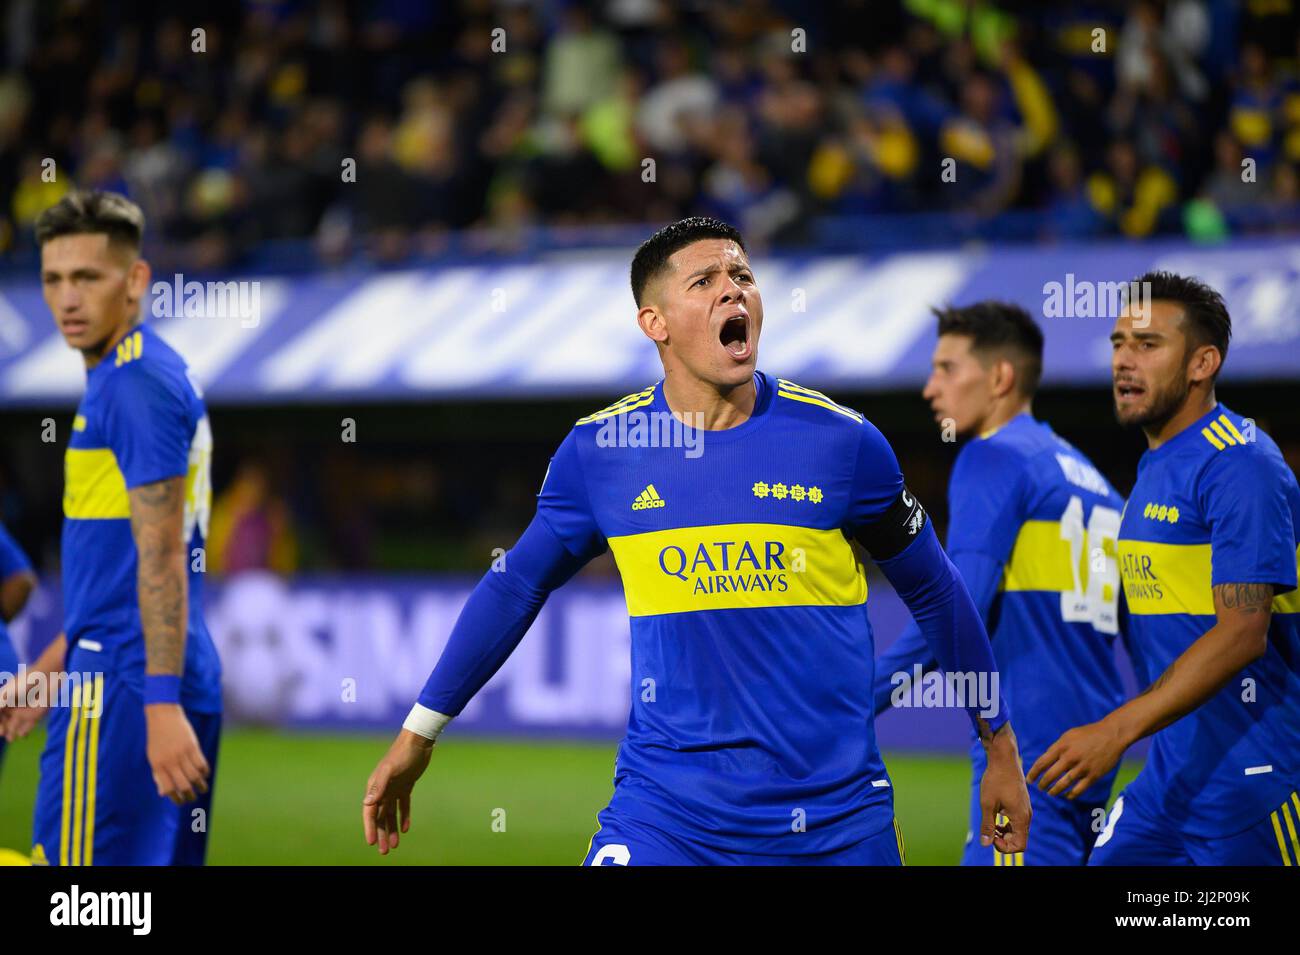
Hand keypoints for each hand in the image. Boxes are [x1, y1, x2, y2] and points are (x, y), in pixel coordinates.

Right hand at [0, 672, 51, 741]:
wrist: (47, 677)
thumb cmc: (27, 681)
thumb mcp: (10, 690)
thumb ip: (1, 701)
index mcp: (5, 700)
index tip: (0, 728)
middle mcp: (13, 707)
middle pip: (4, 722)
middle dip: (3, 729)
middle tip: (3, 733)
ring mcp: (23, 712)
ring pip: (14, 726)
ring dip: (11, 734)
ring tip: (10, 739)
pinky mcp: (36, 715)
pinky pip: (28, 726)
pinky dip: (24, 732)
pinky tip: (22, 735)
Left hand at [144, 704, 210, 804]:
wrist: (163, 716)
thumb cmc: (157, 738)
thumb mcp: (153, 757)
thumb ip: (158, 775)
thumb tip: (163, 793)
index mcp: (158, 766)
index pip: (168, 789)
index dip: (176, 798)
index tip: (181, 801)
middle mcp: (170, 762)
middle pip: (184, 785)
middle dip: (190, 795)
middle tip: (193, 798)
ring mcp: (182, 754)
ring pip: (195, 776)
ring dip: (200, 785)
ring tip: (203, 789)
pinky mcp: (193, 746)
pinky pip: (202, 763)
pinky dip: (204, 771)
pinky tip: (204, 774)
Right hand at [363, 730, 434, 854]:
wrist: (419, 741)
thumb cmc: (403, 754)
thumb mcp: (390, 770)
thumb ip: (378, 786)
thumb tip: (367, 803)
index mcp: (375, 786)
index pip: (370, 812)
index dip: (370, 828)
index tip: (372, 843)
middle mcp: (382, 789)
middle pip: (380, 817)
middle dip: (381, 834)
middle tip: (385, 851)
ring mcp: (394, 788)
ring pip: (391, 814)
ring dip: (392, 829)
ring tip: (395, 845)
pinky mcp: (406, 785)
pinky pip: (403, 805)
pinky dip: (404, 816)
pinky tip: (406, 828)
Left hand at [979, 723, 1031, 853]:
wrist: (1004, 760)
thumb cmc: (995, 780)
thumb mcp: (987, 804)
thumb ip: (987, 825)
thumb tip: (985, 844)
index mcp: (1021, 817)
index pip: (1020, 845)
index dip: (1005, 847)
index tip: (992, 838)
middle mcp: (1026, 815)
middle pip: (1019, 840)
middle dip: (1004, 841)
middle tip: (989, 832)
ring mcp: (1025, 810)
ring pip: (1018, 831)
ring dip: (1005, 833)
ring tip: (991, 825)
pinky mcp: (1022, 804)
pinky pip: (1017, 822)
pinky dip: (1007, 825)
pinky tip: (995, 817)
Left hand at [1027, 718, 1128, 798]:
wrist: (1112, 735)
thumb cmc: (1088, 734)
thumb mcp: (1068, 735)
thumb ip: (1057, 747)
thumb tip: (1046, 760)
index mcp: (1062, 746)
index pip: (1042, 762)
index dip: (1033, 773)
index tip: (1029, 779)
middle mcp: (1070, 757)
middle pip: (1050, 775)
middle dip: (1042, 784)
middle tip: (1039, 788)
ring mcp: (1082, 767)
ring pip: (1063, 784)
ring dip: (1054, 791)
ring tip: (1050, 793)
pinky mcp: (1094, 775)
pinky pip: (1079, 789)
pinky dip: (1071, 795)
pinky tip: (1067, 796)